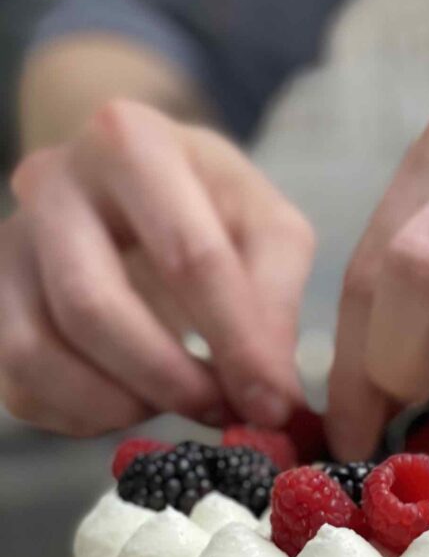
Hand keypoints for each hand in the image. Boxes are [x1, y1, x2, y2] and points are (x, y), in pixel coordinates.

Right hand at [1, 100, 314, 435]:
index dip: (237, 342)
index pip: (188, 255)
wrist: (141, 187)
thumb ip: (274, 303)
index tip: (272, 405)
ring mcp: (9, 241)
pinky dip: (82, 414)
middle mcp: (51, 180)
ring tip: (178, 401)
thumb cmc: (213, 205)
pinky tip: (135, 401)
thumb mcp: (268, 228)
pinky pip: (17, 382)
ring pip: (35, 351)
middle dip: (166, 377)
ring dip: (119, 402)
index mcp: (131, 142)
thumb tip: (270, 401)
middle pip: (93, 306)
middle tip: (219, 411)